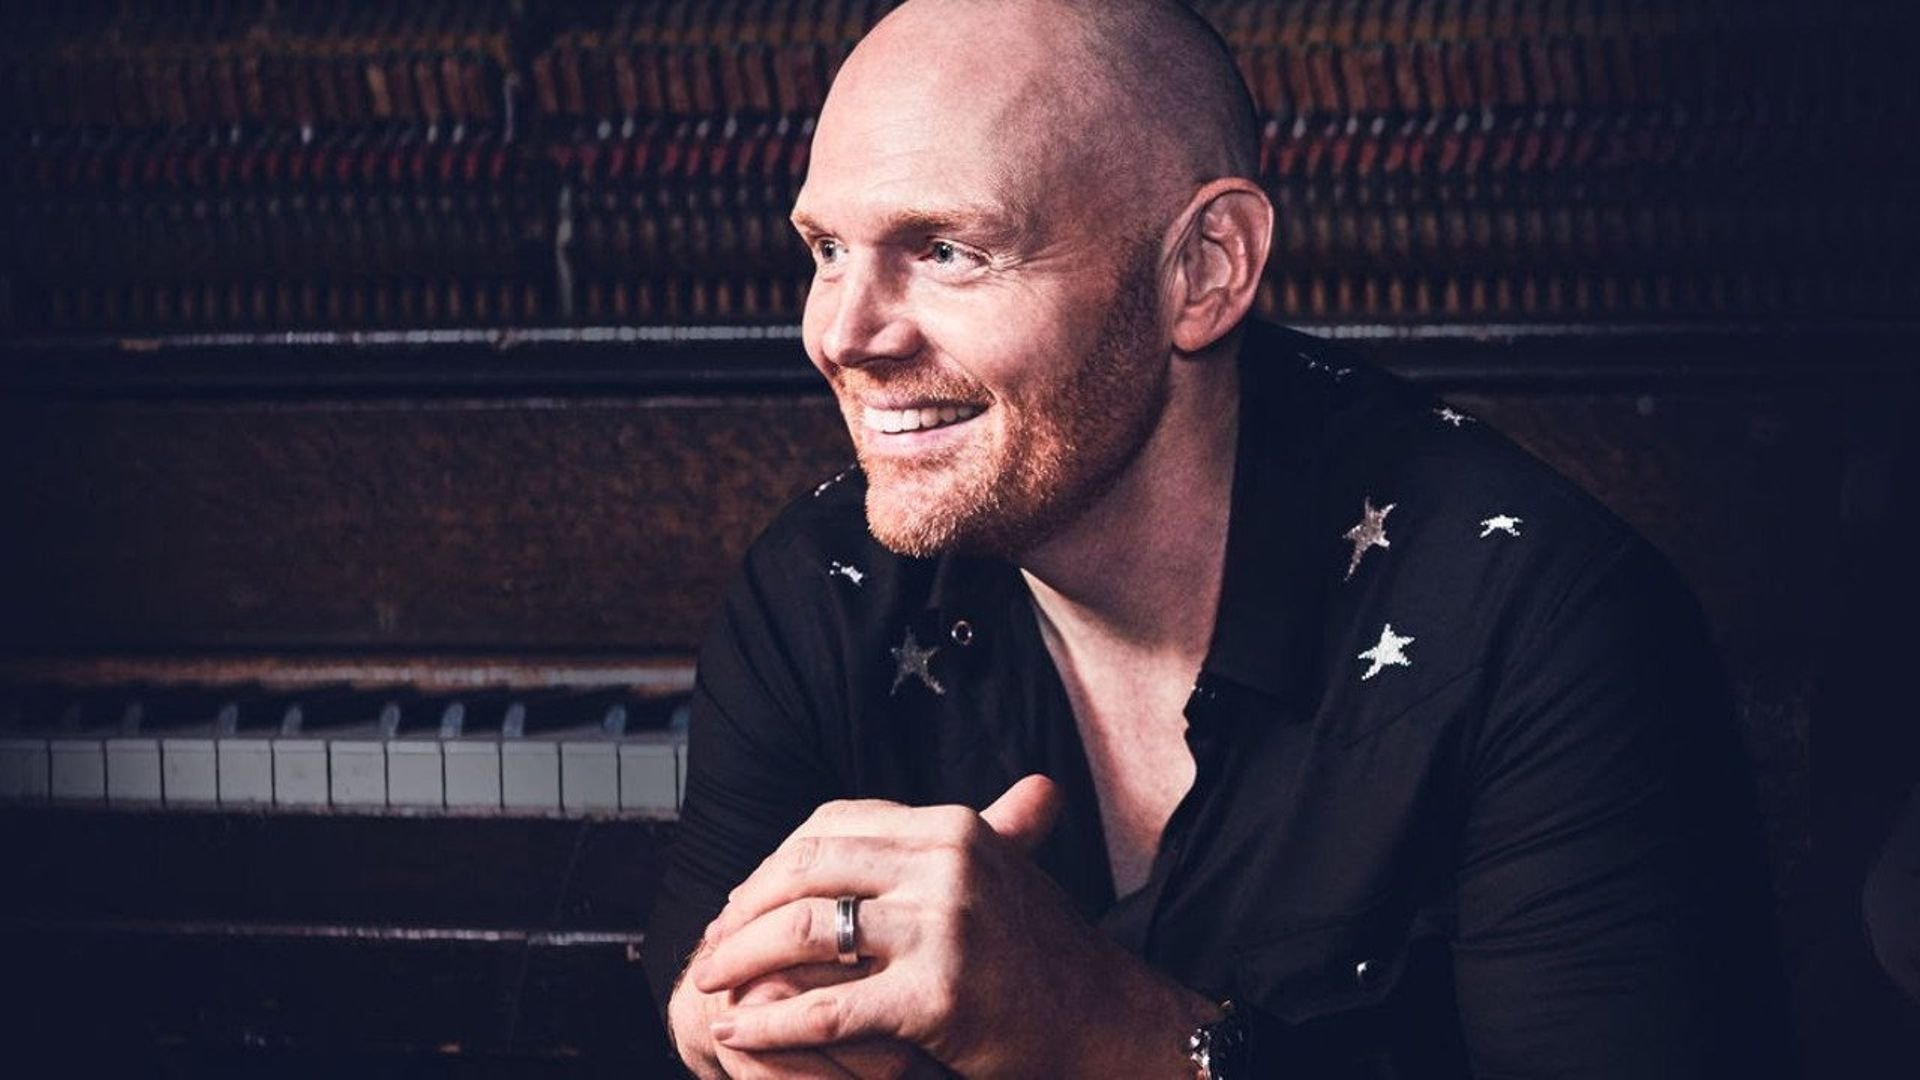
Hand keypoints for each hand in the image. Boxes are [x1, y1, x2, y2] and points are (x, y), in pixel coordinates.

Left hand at [689, 775, 1215, 1077]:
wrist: (1107, 1024)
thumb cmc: (1045, 957)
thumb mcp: (1000, 872)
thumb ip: (944, 839)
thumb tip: (898, 815)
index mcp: (952, 825)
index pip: (831, 824)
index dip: (774, 861)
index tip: (741, 898)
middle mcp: (947, 862)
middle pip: (807, 868)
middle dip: (745, 907)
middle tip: (710, 943)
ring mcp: (945, 927)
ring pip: (807, 931)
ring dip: (740, 959)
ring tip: (708, 986)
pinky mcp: (938, 997)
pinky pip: (827, 1009)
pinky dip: (771, 1025)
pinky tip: (736, 1034)